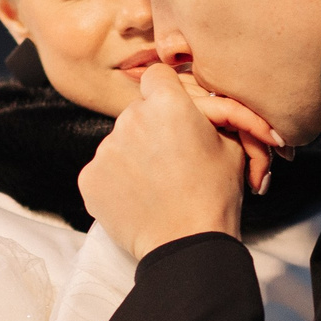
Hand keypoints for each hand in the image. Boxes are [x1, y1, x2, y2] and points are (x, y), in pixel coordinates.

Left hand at [81, 65, 277, 257]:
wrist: (187, 245)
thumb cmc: (215, 195)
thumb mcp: (231, 146)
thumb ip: (213, 115)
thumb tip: (208, 103)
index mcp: (167, 103)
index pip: (157, 76)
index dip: (167, 93)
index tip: (174, 113)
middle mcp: (130, 118)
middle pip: (137, 111)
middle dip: (152, 128)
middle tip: (173, 160)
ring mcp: (105, 149)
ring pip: (119, 142)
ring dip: (134, 156)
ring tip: (158, 185)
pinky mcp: (89, 177)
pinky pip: (103, 170)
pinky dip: (117, 182)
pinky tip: (139, 199)